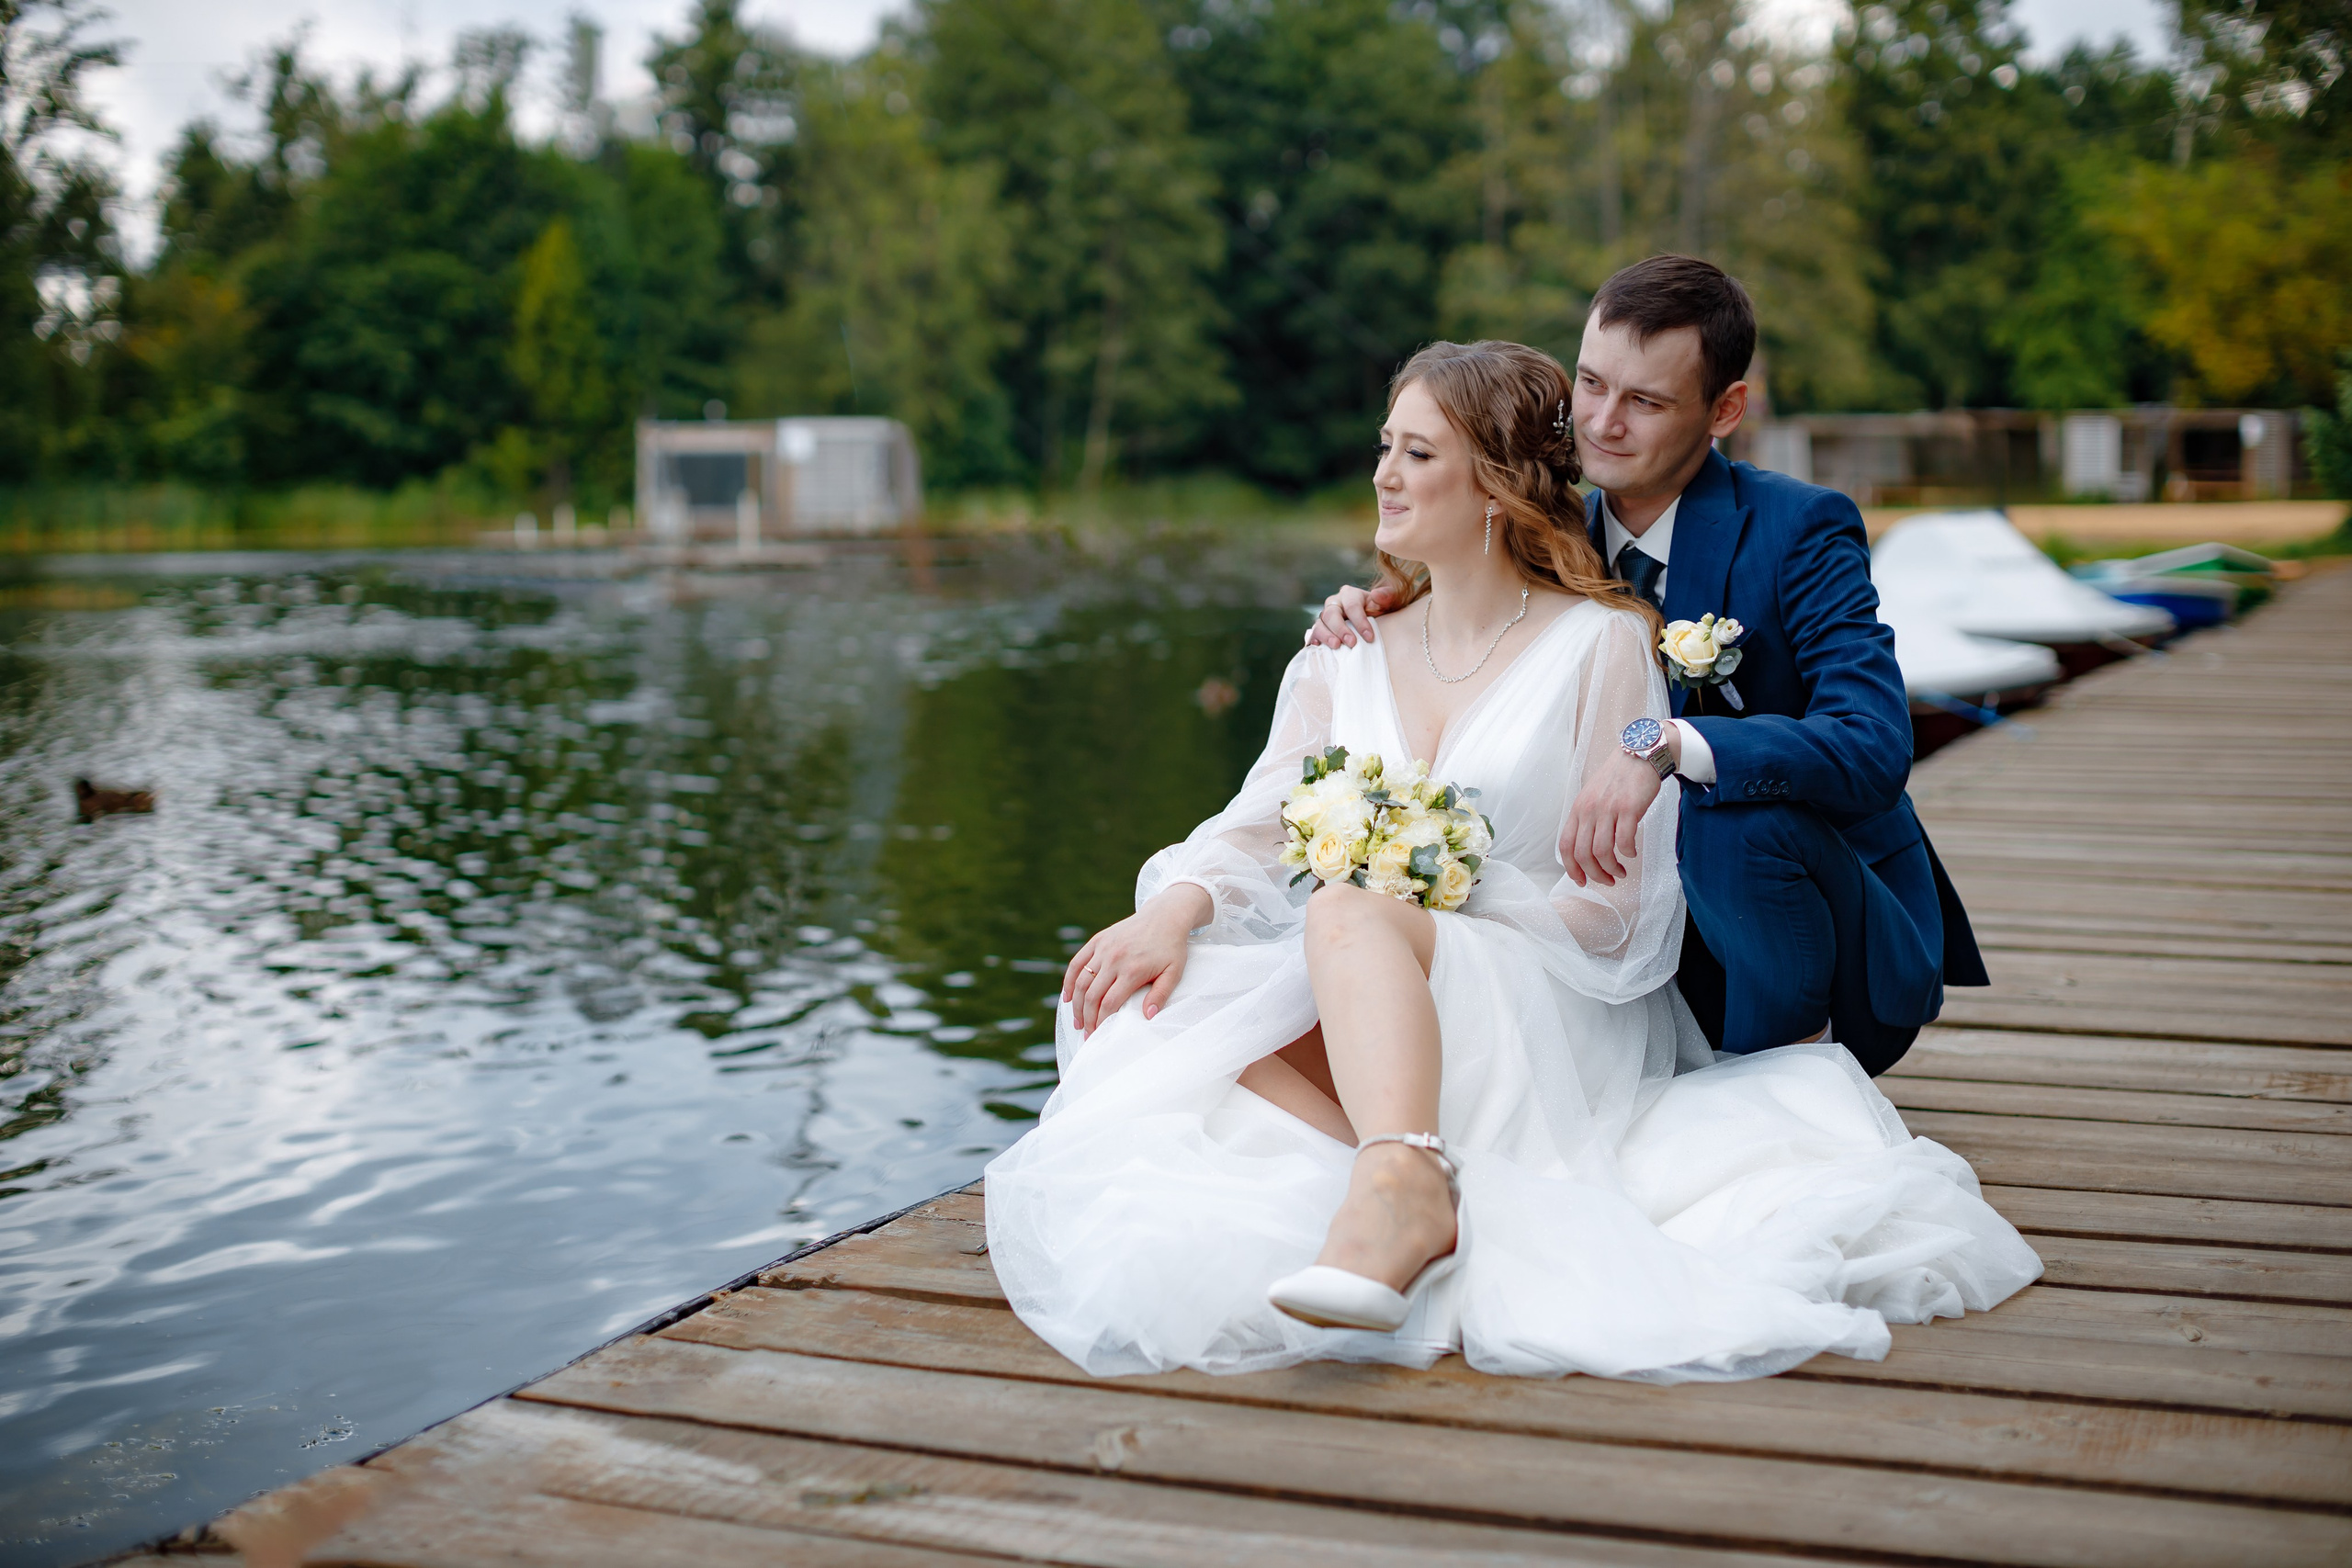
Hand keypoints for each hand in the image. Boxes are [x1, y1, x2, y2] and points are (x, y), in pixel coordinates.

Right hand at [1061, 884, 1212, 1034]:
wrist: (1165, 916)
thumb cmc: (1171, 947)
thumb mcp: (1174, 973)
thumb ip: (1160, 995)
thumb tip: (1147, 1016)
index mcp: (1133, 970)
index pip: (1109, 1003)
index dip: (1101, 1022)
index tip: (1098, 1035)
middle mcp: (1114, 959)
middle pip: (1092, 996)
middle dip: (1087, 1018)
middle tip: (1086, 1033)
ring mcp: (1104, 948)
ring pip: (1081, 981)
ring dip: (1076, 1004)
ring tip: (1077, 1021)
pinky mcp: (1098, 940)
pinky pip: (1077, 963)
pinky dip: (1069, 981)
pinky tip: (1068, 997)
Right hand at [1304, 582, 1402, 648]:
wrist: (1375, 622)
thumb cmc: (1381, 612)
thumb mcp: (1389, 603)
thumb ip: (1387, 596)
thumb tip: (1376, 594)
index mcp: (1350, 595)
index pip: (1352, 605)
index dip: (1360, 621)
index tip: (1370, 637)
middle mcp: (1335, 604)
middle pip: (1331, 613)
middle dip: (1340, 629)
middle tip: (1352, 643)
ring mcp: (1325, 617)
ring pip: (1319, 624)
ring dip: (1326, 635)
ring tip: (1336, 646)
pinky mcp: (1321, 630)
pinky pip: (1313, 634)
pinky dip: (1315, 640)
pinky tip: (1320, 648)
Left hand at [1560, 746, 1668, 887]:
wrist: (1640, 754)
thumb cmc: (1618, 777)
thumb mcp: (1592, 795)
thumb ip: (1587, 819)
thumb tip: (1587, 850)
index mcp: (1578, 809)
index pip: (1566, 846)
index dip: (1572, 868)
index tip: (1582, 880)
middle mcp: (1589, 810)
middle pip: (1583, 854)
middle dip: (1595, 874)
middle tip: (1607, 880)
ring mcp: (1608, 809)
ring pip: (1602, 851)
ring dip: (1612, 868)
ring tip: (1621, 871)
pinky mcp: (1628, 808)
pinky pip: (1624, 841)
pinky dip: (1628, 853)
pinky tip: (1632, 853)